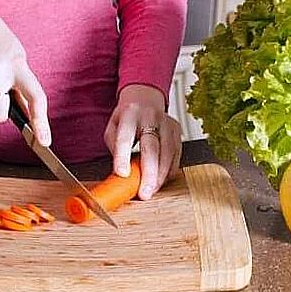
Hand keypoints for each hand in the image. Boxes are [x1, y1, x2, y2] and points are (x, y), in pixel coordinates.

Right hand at [0, 0, 50, 145]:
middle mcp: (1, 72)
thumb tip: (29, 117)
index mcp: (20, 67)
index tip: (44, 141)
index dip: (41, 122)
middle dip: (0, 111)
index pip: (36, 98)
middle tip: (0, 95)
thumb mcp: (19, 60)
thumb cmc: (1, 45)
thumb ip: (23, 87)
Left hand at [104, 85, 181, 199]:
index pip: (125, 137)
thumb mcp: (113, 125)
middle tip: (144, 193)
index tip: (122, 174)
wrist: (146, 98)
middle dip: (149, 173)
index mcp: (130, 114)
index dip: (123, 157)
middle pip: (152, 148)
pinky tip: (161, 180)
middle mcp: (150, 117)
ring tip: (152, 191)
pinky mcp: (177, 131)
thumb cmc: (128, 116)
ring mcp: (167, 123)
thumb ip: (114, 144)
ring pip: (167, 153)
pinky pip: (176, 155)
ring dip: (160, 176)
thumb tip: (121, 168)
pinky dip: (169, 170)